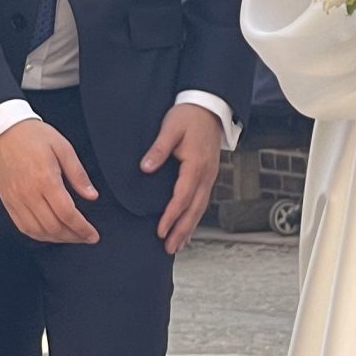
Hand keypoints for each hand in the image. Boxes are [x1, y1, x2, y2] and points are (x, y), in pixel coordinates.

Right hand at [0, 117, 99, 244]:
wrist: (3, 131)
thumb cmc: (34, 136)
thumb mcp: (64, 148)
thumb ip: (78, 174)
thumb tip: (92, 196)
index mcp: (46, 179)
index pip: (67, 213)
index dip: (82, 228)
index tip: (93, 235)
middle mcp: (29, 193)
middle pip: (53, 226)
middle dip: (73, 236)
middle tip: (85, 237)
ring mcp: (16, 199)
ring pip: (37, 231)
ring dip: (57, 239)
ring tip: (71, 237)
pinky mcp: (7, 201)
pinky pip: (23, 226)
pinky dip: (38, 235)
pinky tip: (50, 233)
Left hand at [143, 102, 223, 255]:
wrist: (209, 106)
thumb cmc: (188, 116)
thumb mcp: (170, 128)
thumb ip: (158, 148)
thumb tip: (145, 168)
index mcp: (196, 165)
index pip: (182, 197)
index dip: (171, 216)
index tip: (160, 230)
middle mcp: (206, 175)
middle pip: (194, 209)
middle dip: (182, 230)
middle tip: (169, 248)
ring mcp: (210, 176)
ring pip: (200, 208)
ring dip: (189, 228)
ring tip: (178, 245)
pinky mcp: (209, 175)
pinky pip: (202, 201)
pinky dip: (194, 216)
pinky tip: (188, 226)